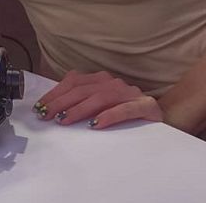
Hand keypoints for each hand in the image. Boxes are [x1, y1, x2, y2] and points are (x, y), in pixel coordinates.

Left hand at [33, 69, 164, 129]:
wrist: (165, 119)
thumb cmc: (126, 116)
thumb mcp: (100, 107)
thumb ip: (81, 103)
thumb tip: (51, 110)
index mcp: (101, 80)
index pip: (73, 82)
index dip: (55, 94)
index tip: (40, 107)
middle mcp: (115, 83)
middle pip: (83, 89)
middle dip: (61, 102)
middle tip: (47, 115)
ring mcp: (131, 93)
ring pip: (100, 97)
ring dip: (80, 109)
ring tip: (65, 120)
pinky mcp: (146, 106)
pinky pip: (125, 109)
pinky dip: (108, 116)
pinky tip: (96, 124)